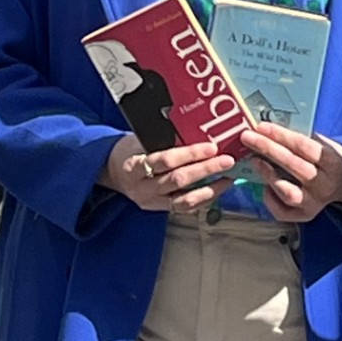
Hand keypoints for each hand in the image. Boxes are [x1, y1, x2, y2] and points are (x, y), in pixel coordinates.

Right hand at [101, 134, 235, 212]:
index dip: (189, 154)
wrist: (114, 172)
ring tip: (228, 177)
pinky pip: (185, 208)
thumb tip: (195, 130)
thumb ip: (162, 140)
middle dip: (206, 170)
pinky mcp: (160, 210)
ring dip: (210, 189)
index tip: (211, 147)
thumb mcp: (139, 140)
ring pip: (184, 200)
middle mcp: (143, 188)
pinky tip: (217, 189)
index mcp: (134, 166)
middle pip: (178, 180)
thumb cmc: (130, 150)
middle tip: (227, 160)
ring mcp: (152, 201)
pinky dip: (203, 199)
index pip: (165, 160)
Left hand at [241, 123, 341, 222]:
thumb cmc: (327, 158)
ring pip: (288, 193)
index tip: (261, 126)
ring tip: (254, 159)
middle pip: (293, 166)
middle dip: (268, 149)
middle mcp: (324, 185)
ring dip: (268, 174)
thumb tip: (269, 129)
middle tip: (248, 138)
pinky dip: (270, 199)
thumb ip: (301, 138)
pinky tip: (264, 186)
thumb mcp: (323, 143)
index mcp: (331, 162)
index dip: (281, 136)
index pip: (304, 147)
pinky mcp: (305, 215)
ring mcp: (314, 203)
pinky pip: (283, 212)